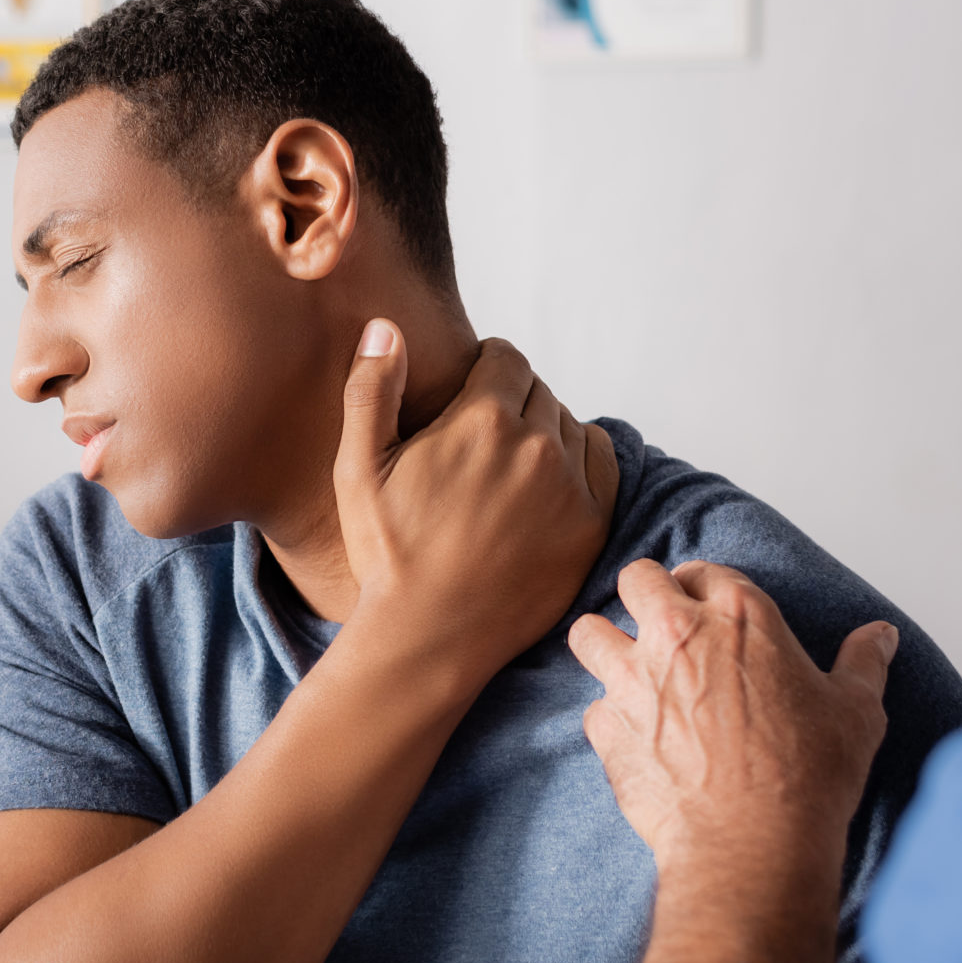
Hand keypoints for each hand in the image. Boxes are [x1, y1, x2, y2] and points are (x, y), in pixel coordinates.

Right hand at [334, 322, 618, 691]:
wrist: (430, 635)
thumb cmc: (388, 553)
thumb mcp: (359, 468)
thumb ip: (372, 388)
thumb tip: (385, 326)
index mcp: (483, 419)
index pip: (507, 356)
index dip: (485, 369)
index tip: (470, 392)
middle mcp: (537, 444)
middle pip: (539, 389)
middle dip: (512, 401)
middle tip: (481, 439)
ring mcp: (572, 486)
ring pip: (568, 424)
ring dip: (545, 431)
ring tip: (509, 465)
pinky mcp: (592, 524)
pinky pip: (602, 462)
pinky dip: (579, 460)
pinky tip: (547, 483)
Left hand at [570, 561, 893, 885]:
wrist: (752, 843)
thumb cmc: (809, 775)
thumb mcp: (856, 711)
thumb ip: (863, 662)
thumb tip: (880, 635)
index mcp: (740, 616)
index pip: (703, 570)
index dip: (704, 587)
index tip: (709, 609)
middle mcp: (677, 634)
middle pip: (636, 580)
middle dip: (647, 596)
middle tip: (664, 626)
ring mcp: (632, 678)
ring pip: (590, 633)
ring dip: (607, 645)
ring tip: (631, 671)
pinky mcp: (606, 727)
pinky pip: (593, 706)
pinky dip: (612, 719)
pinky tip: (639, 739)